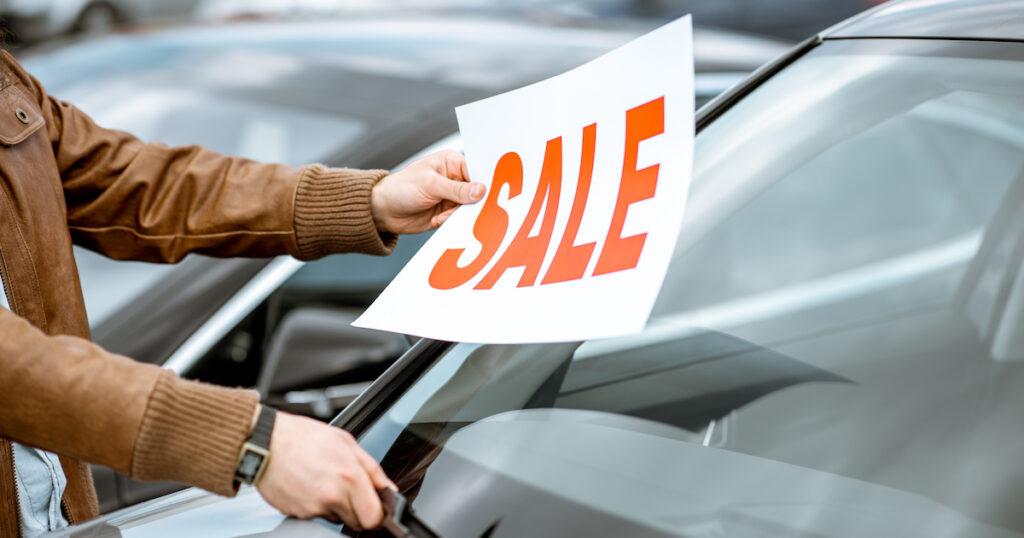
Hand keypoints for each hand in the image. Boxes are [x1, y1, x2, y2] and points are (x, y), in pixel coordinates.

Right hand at [256, 412, 394, 530]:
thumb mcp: (345, 442)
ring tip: (323, 481)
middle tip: (348, 492)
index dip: (377, 514)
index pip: (374, 516)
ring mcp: (314, 507)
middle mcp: (333, 495)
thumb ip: (372, 468)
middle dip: (358, 511)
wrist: (264, 443)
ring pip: (336, 519)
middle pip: (358, 522)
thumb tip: (388, 487)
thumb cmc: (303, 437)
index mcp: (350, 475)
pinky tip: (309, 485)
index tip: (376, 507)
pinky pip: (316, 515)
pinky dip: (316, 505)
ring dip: (336, 507)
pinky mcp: (298, 513)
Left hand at [370, 150, 486, 233]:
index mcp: (451, 163)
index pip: (476, 170)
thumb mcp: (430, 184)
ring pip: (470, 207)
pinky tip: (438, 220)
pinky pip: (460, 219)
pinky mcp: (448, 214)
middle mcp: (454, 179)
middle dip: (473, 201)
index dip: (483, 182)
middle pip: (476, 191)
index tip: (487, 193)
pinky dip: (452, 222)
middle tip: (467, 208)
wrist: (383, 211)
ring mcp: (451, 198)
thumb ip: (456, 189)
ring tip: (444, 215)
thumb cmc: (401, 188)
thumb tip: (480, 190)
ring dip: (459, 214)